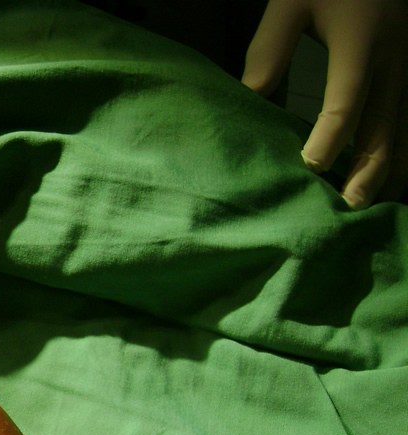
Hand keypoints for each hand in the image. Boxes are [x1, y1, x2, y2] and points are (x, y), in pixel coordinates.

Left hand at [242, 0, 407, 209]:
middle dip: (367, 169)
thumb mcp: (290, 4)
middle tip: (348, 206)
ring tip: (371, 205)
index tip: (311, 166)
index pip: (347, 99)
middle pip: (382, 125)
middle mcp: (393, 60)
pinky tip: (389, 181)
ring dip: (389, 169)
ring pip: (403, 130)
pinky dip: (401, 154)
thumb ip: (270, 50)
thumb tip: (249, 98)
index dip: (330, 136)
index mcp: (361, 44)